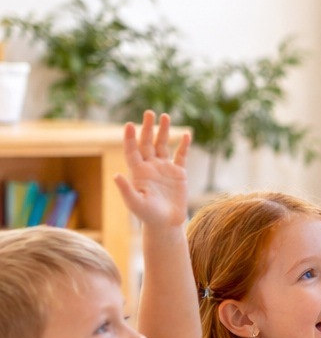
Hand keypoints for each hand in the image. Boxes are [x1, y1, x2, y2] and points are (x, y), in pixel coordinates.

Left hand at [114, 111, 190, 228]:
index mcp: (138, 172)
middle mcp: (150, 167)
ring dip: (163, 131)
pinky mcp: (179, 174)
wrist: (166, 224)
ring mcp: (164, 168)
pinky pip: (181, 156)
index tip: (129, 125)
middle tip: (149, 113)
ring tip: (164, 116)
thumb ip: (126, 190)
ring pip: (163, 145)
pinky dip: (183, 145)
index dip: (130, 138)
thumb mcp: (135, 203)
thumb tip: (116, 175)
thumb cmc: (148, 216)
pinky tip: (186, 134)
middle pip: (147, 143)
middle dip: (148, 128)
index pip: (132, 151)